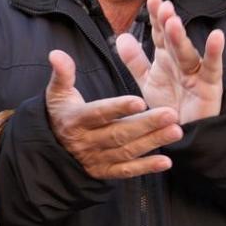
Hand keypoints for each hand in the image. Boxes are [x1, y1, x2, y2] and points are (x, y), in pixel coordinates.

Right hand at [45, 49, 181, 179]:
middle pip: (118, 133)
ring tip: (176, 131)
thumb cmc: (60, 114)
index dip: (119, 108)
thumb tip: (56, 53)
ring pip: (126, 151)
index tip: (141, 101)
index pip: (99, 113)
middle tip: (171, 114)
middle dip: (146, 124)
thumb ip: (62, 73)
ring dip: (152, 142)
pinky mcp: (104, 172)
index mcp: (75, 120)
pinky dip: (146, 167)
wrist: (49, 149)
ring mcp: (96, 159)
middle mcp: (86, 141)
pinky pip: (126, 171)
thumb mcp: (57, 93)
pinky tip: (166, 161)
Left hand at [118, 0, 223, 124]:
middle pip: (173, 39)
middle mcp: (181, 61)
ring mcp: (197, 72)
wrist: (186, 134)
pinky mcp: (210, 86)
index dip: (155, 15)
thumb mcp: (148, 82)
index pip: (160, 33)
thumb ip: (135, 61)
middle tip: (162, 5)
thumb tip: (122, 36)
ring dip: (180, 37)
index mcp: (166, 57)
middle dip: (167, 22)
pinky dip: (215, 52)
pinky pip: (213, 67)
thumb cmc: (170, 106)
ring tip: (173, 21)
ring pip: (186, 52)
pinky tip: (217, 36)